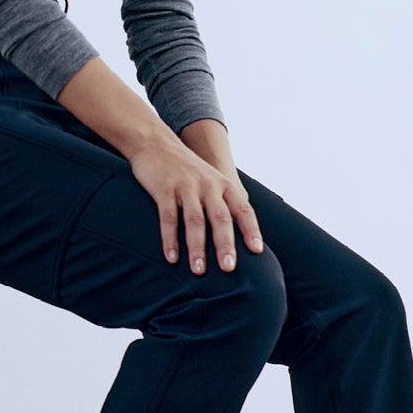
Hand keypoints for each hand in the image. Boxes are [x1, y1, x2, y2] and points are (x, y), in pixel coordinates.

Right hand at [128, 134, 264, 274]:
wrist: (155, 142)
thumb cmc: (186, 169)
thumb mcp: (210, 180)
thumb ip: (223, 203)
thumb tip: (237, 236)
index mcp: (224, 185)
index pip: (243, 210)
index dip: (251, 230)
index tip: (257, 251)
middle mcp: (208, 185)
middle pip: (220, 218)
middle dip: (225, 244)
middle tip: (228, 268)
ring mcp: (186, 186)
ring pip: (195, 220)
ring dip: (197, 247)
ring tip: (198, 270)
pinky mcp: (164, 188)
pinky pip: (168, 217)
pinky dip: (170, 238)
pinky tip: (171, 257)